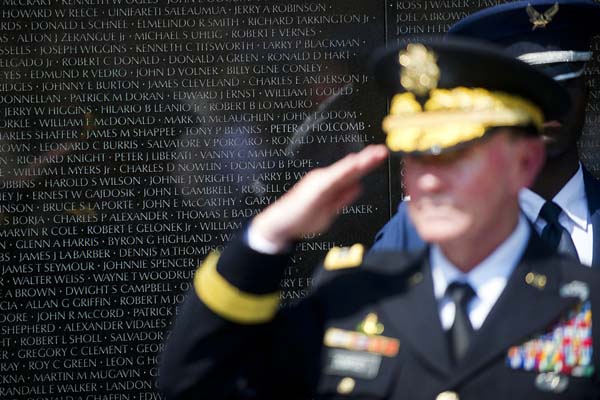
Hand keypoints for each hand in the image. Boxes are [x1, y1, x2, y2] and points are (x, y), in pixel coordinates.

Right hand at [251, 145, 387, 248]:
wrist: (280, 225)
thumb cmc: (301, 218)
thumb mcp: (330, 210)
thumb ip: (344, 198)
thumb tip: (358, 187)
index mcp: (330, 184)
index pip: (353, 173)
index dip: (367, 164)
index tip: (380, 155)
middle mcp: (325, 179)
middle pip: (350, 168)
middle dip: (367, 159)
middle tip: (381, 151)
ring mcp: (320, 182)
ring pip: (343, 170)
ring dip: (358, 163)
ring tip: (372, 156)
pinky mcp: (315, 188)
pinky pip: (332, 179)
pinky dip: (343, 172)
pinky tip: (352, 166)